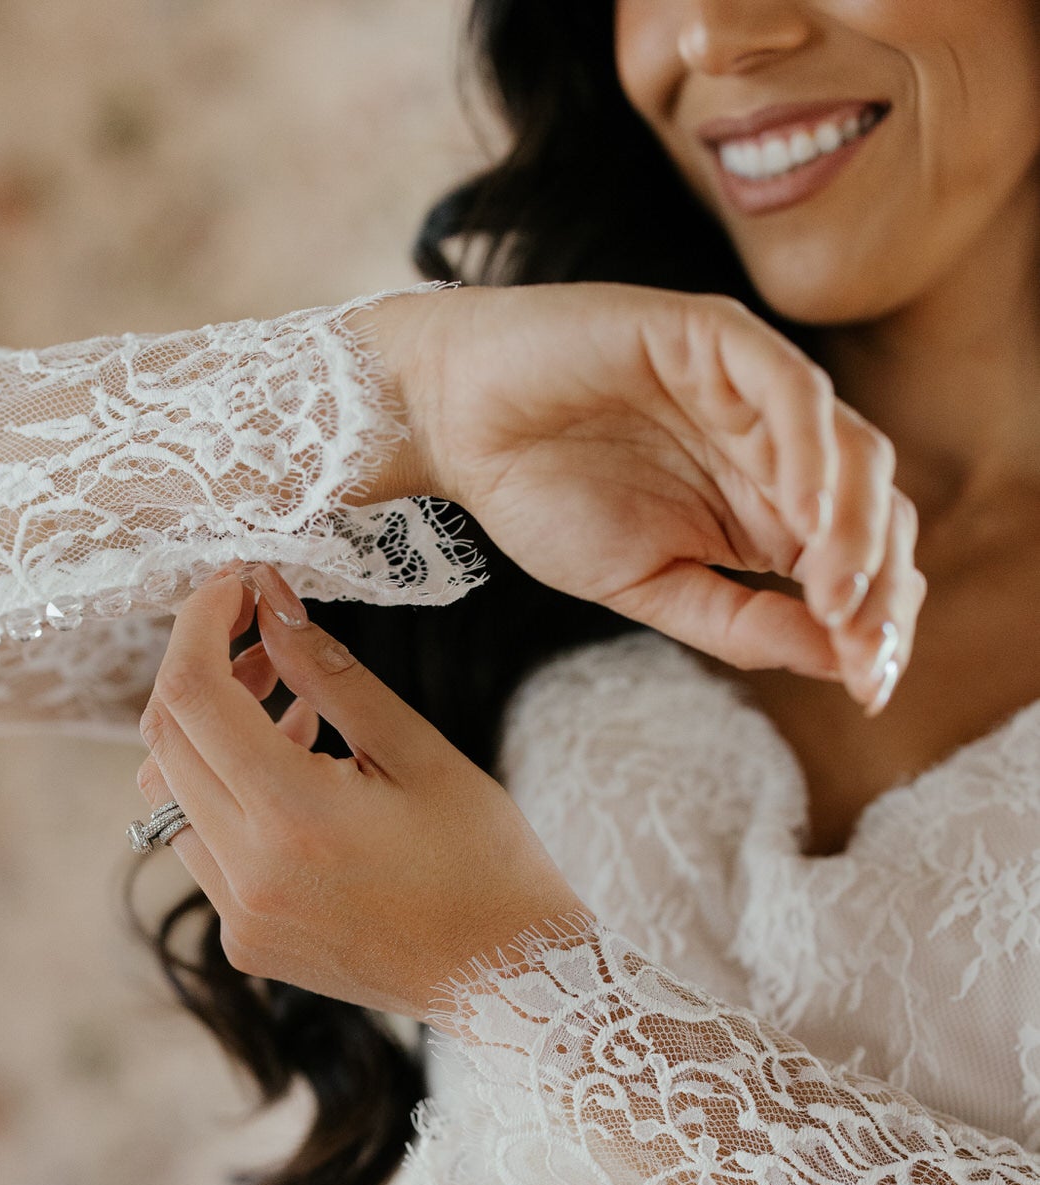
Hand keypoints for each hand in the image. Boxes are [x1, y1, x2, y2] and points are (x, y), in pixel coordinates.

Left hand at [135, 567, 589, 1022]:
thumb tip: (271, 604)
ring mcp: (239, 916)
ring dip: (208, 738)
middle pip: (165, 741)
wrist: (507, 978)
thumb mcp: (418, 750)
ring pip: (169, 797)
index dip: (199, 624)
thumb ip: (330, 674)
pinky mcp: (245, 942)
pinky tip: (296, 781)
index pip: (191, 695)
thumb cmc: (484, 862)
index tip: (234, 589)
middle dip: (200, 671)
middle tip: (263, 642)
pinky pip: (201, 848)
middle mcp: (248, 874)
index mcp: (293, 817)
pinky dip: (227, 797)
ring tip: (289, 715)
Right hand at [360, 283, 923, 714]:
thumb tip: (839, 663)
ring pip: (854, 450)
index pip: (859, 561)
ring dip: (860, 529)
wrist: (458, 422)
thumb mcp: (649, 587)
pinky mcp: (716, 336)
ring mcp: (753, 391)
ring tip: (838, 597)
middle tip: (864, 652)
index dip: (878, 623)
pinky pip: (791, 388)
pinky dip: (812, 450)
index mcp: (766, 510)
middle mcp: (776, 450)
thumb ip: (740, 622)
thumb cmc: (543, 498)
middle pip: (878, 510)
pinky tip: (808, 515)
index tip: (869, 689)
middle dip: (883, 588)